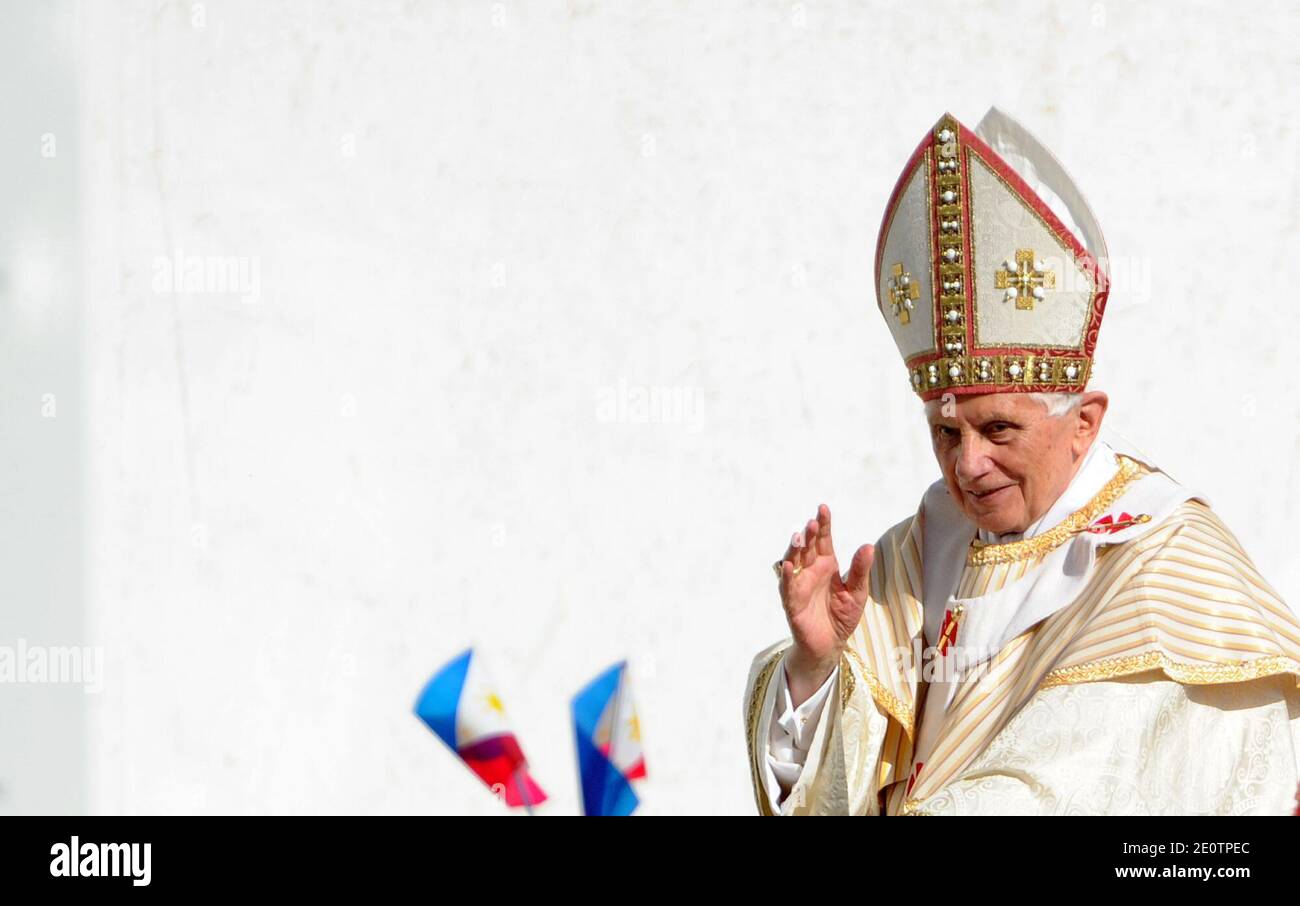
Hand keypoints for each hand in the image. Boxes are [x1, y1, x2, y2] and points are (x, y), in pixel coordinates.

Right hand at [775, 504, 873, 703]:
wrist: (831, 644)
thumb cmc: (842, 616)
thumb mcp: (857, 591)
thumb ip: (860, 570)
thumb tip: (868, 545)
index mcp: (826, 564)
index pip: (823, 540)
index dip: (823, 524)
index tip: (823, 508)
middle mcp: (810, 571)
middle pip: (806, 547)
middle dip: (808, 534)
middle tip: (811, 523)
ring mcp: (799, 585)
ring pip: (793, 562)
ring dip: (794, 550)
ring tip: (798, 537)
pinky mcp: (792, 602)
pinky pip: (787, 587)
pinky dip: (786, 576)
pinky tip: (788, 566)